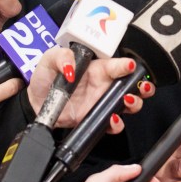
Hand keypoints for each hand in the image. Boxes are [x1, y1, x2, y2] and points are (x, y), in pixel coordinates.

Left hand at [26, 47, 153, 131]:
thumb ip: (61, 57)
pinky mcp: (97, 119)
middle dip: (144, 86)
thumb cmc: (47, 78)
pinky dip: (117, 124)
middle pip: (134, 84)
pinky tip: (112, 120)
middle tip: (142, 87)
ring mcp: (103, 103)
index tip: (131, 66)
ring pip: (130, 103)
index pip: (118, 65)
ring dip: (135, 103)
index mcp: (99, 68)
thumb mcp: (49, 60)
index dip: (128, 65)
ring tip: (127, 101)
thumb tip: (70, 67)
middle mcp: (106, 85)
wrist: (36, 103)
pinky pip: (113, 124)